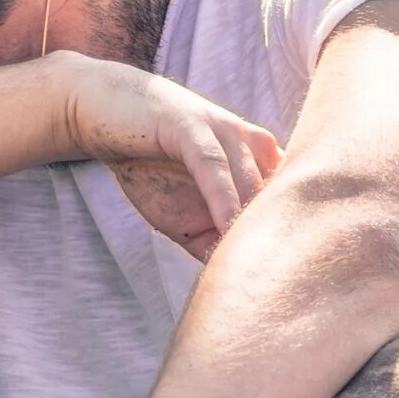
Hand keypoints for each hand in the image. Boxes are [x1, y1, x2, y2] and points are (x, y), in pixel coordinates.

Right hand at [56, 54, 280, 260]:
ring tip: (260, 263)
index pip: (292, 204)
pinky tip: (228, 226)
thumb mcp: (185, 216)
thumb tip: (238, 284)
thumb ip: (214, 245)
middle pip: (279, 198)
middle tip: (282, 280)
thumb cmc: (149, 167)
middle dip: (280, 239)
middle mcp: (254, 145)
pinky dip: (224, 198)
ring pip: (252, 183)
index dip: (296, 239)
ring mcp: (226, 131)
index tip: (293, 279)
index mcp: (262, 164)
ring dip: (255, 224)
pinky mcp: (194, 124)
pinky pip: (216, 166)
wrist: (102, 113)